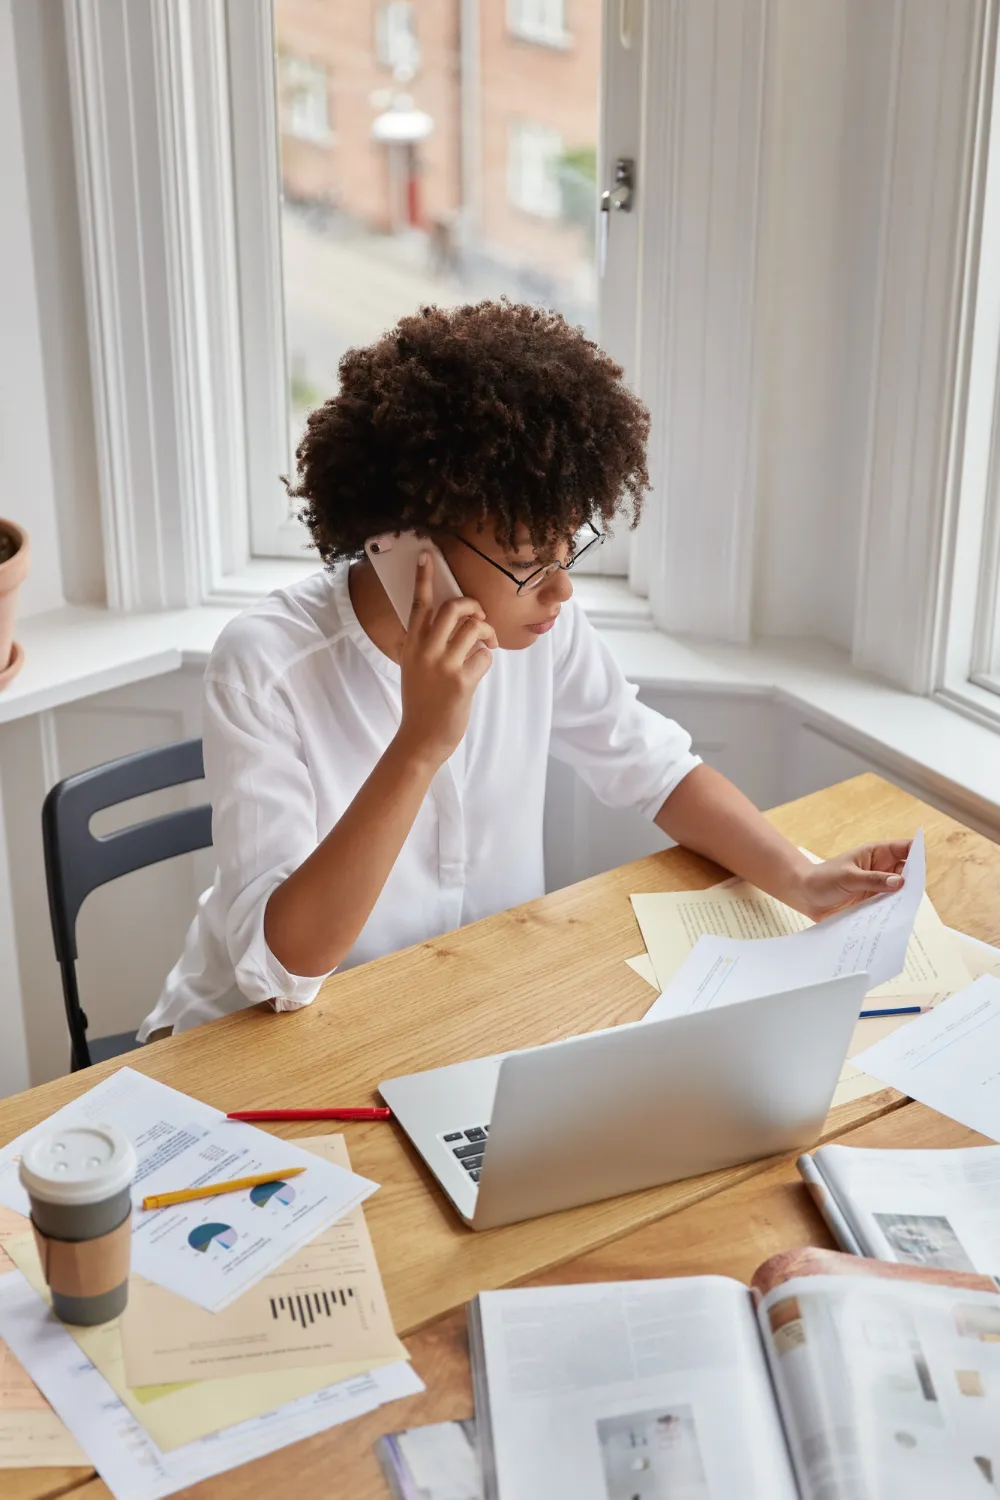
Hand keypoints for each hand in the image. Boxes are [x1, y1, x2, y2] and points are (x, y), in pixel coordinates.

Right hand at [396, 552, 496, 767]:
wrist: (420, 738)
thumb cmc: (421, 701)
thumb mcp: (413, 667)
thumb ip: (424, 644)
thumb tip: (452, 622)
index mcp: (411, 644)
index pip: (418, 604)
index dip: (424, 578)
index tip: (427, 555)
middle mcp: (425, 650)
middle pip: (453, 608)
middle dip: (472, 606)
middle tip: (479, 618)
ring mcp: (443, 665)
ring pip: (474, 629)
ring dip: (486, 634)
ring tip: (486, 645)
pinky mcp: (461, 681)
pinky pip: (485, 655)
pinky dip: (487, 659)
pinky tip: (478, 671)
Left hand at [792, 840, 911, 920]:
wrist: (805, 896)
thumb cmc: (823, 879)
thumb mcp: (848, 877)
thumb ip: (873, 880)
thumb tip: (900, 882)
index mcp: (876, 854)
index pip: (904, 848)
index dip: (917, 853)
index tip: (923, 865)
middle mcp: (881, 869)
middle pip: (908, 871)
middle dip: (914, 879)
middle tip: (915, 892)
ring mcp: (878, 887)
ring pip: (901, 890)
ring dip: (905, 897)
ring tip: (907, 907)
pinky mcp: (873, 903)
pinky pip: (890, 905)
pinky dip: (894, 910)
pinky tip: (897, 918)